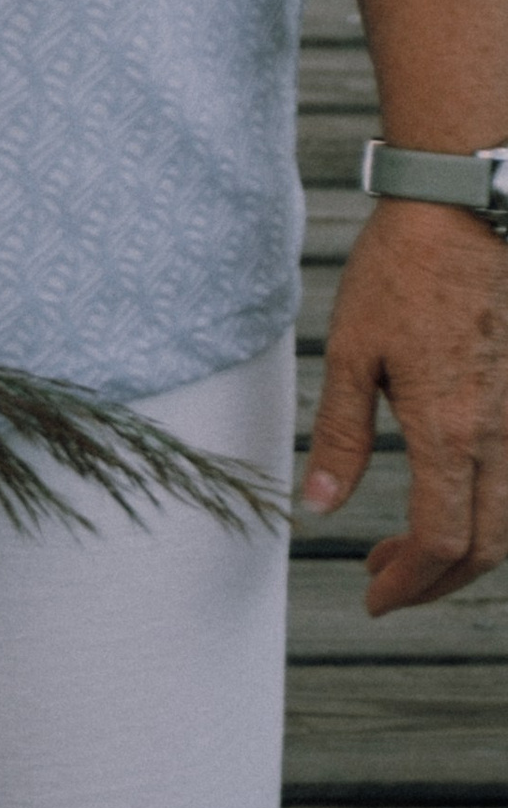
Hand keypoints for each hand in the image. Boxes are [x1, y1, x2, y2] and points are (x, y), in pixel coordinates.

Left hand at [305, 196, 507, 610]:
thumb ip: (339, 435)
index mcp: (450, 431)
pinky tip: (451, 500)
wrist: (463, 212)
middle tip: (386, 583)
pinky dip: (490, 514)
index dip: (409, 582)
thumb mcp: (351, 351)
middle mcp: (500, 437)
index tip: (374, 595)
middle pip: (485, 547)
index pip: (441, 541)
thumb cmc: (400, 272)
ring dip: (466, 552)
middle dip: (436, 582)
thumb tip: (318, 506)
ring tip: (411, 550)